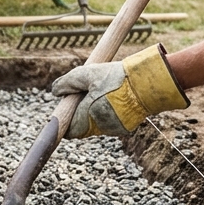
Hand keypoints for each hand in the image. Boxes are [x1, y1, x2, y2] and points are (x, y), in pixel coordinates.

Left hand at [50, 44, 189, 137]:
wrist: (148, 83)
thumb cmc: (115, 78)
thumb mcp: (86, 74)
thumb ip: (67, 83)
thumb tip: (55, 91)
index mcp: (88, 117)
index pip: (69, 130)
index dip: (66, 118)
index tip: (68, 106)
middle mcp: (100, 128)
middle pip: (83, 126)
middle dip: (81, 112)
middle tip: (87, 93)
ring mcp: (114, 129)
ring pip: (97, 123)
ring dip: (95, 111)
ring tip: (103, 92)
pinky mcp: (126, 128)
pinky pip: (110, 122)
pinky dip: (108, 112)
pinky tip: (115, 97)